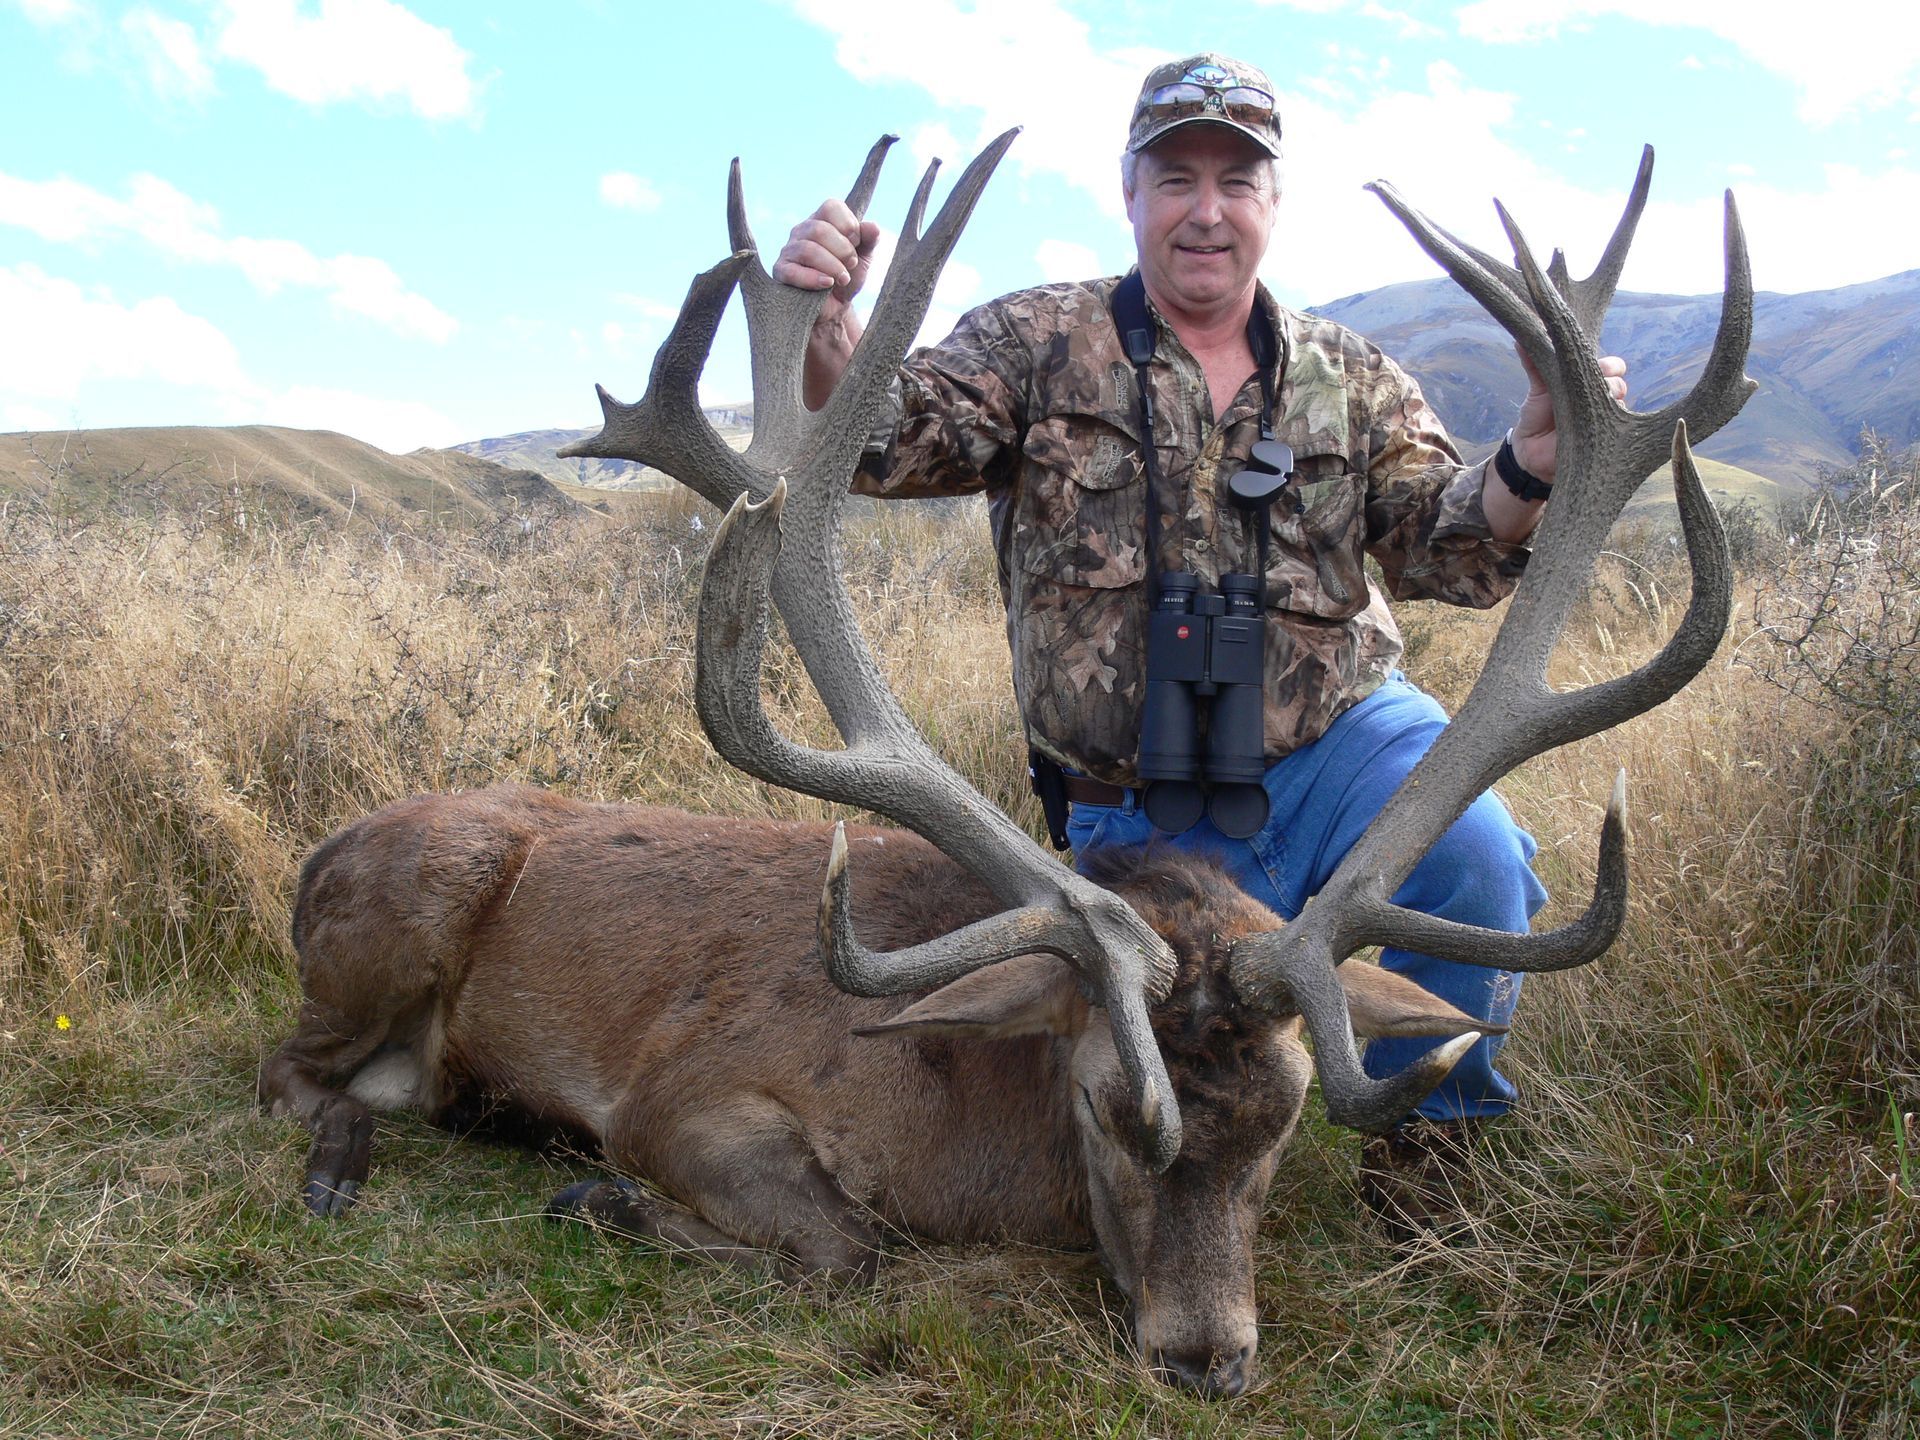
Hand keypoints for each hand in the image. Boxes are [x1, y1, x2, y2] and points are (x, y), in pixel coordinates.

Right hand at [772, 199, 878, 303]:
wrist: (835, 308)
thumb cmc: (847, 277)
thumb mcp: (864, 258)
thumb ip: (869, 240)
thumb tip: (873, 227)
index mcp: (822, 220)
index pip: (831, 206)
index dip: (848, 224)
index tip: (857, 242)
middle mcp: (802, 231)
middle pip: (819, 230)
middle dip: (843, 249)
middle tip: (851, 264)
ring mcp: (789, 250)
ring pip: (808, 249)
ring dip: (832, 266)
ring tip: (843, 279)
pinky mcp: (781, 271)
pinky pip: (794, 271)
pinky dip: (814, 278)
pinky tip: (828, 284)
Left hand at [1509, 345, 1627, 485]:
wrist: (1529, 449)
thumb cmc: (1537, 414)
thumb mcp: (1537, 387)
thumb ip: (1534, 363)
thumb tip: (1520, 339)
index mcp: (1590, 380)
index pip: (1614, 366)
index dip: (1611, 365)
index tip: (1600, 367)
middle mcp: (1601, 398)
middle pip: (1619, 384)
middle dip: (1609, 384)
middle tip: (1594, 388)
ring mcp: (1605, 419)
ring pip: (1620, 407)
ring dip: (1607, 406)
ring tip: (1587, 409)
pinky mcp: (1603, 440)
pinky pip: (1613, 432)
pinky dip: (1604, 428)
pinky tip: (1591, 427)